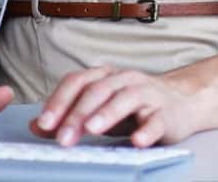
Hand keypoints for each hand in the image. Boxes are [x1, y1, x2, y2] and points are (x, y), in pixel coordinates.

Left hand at [27, 64, 203, 147]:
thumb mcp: (100, 110)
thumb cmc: (134, 107)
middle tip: (63, 138)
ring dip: (107, 114)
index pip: (77, 82)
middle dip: (77, 115)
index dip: (59, 101)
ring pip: (125, 98)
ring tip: (92, 130)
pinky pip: (156, 119)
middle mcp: (124, 79)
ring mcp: (147, 94)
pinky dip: (146, 130)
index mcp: (105, 76)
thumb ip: (69, 116)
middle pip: (98, 91)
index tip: (44, 124)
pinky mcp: (167, 113)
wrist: (181, 102)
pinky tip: (137, 141)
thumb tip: (36, 126)